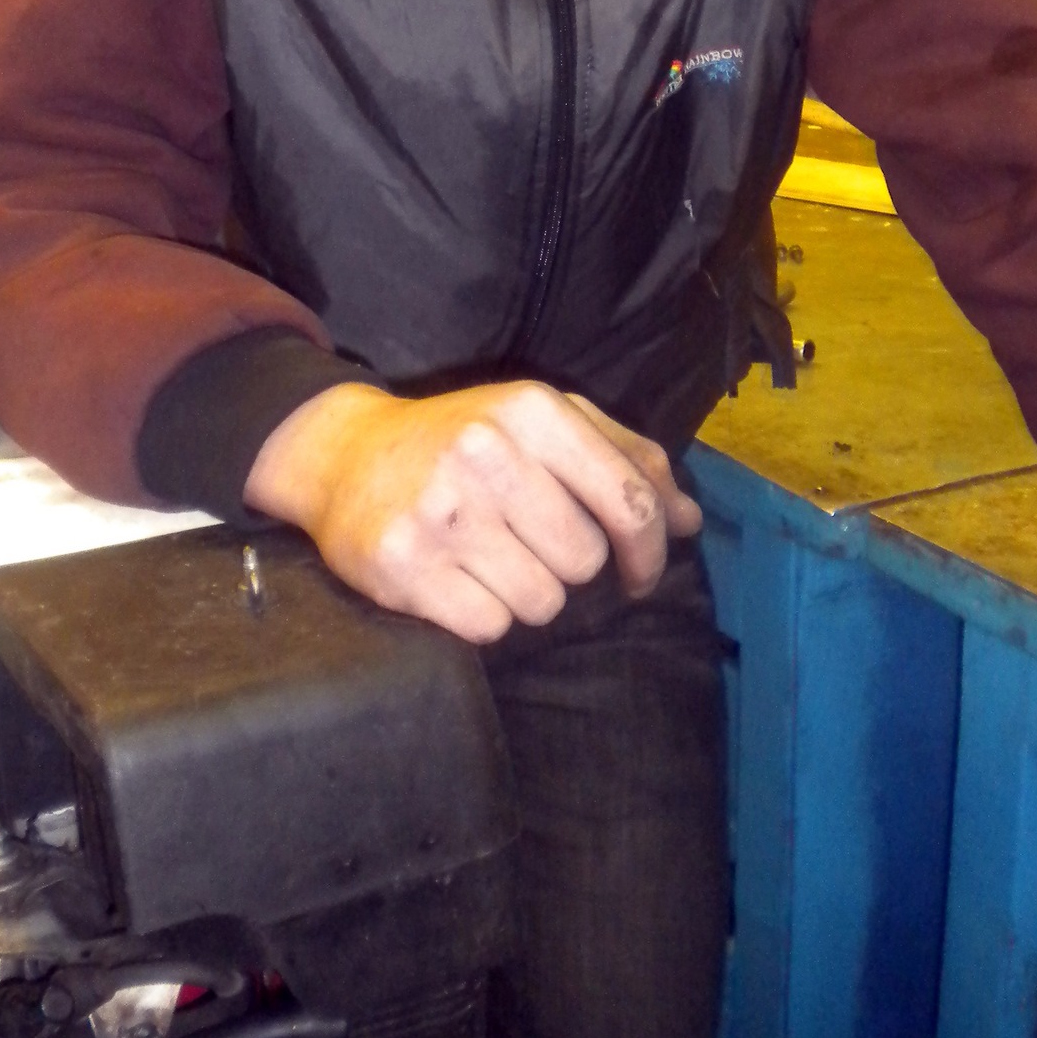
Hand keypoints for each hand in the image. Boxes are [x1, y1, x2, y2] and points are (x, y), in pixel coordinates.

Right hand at [244, 378, 702, 643]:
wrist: (347, 455)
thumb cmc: (463, 439)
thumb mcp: (543, 424)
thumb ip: (625, 460)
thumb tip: (690, 520)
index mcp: (532, 410)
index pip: (629, 500)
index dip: (650, 550)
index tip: (641, 573)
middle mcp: (486, 452)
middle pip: (586, 560)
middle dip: (568, 564)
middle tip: (531, 545)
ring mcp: (441, 510)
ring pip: (542, 602)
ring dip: (526, 593)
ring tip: (490, 559)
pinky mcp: (403, 566)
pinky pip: (489, 627)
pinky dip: (482, 616)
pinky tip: (457, 579)